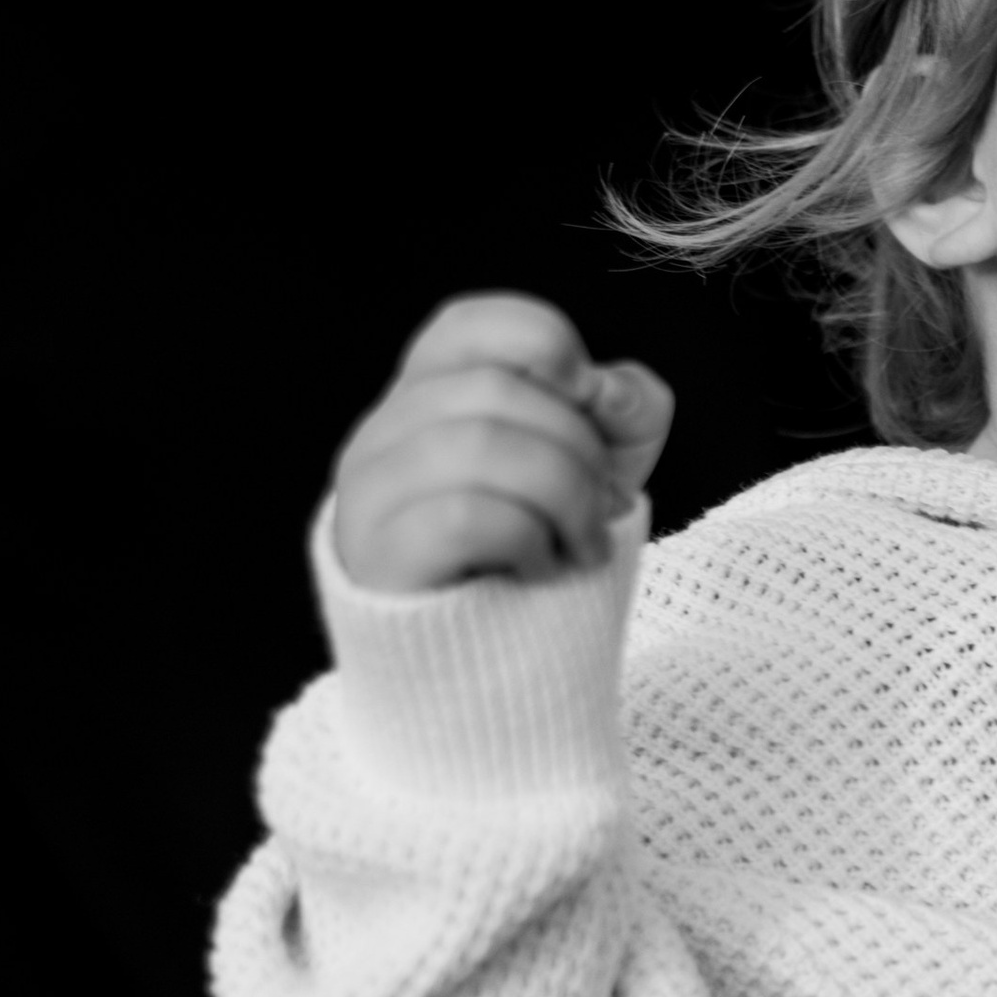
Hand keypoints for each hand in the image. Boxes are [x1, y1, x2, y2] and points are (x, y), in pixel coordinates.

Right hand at [333, 293, 672, 591]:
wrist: (490, 672)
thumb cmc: (539, 553)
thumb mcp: (602, 468)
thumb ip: (626, 410)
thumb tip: (614, 390)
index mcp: (427, 395)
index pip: (471, 323)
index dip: (546, 344)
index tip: (591, 400)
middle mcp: (383, 433)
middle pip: (496, 389)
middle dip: (579, 449)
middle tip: (603, 509)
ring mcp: (370, 493)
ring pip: (481, 445)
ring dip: (566, 498)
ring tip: (583, 547)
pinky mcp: (377, 557)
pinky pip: (467, 514)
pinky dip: (529, 540)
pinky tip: (539, 570)